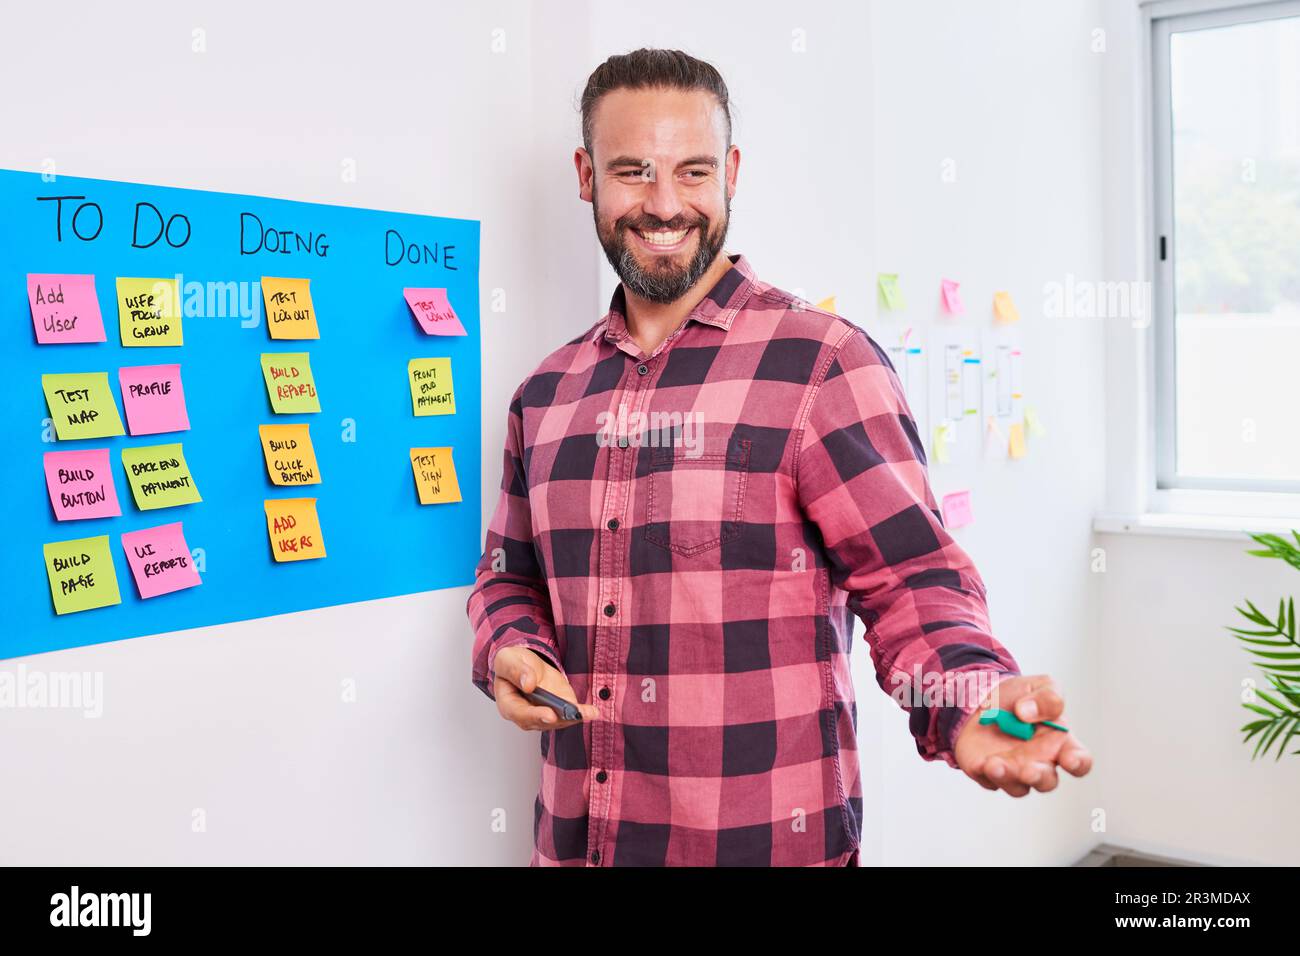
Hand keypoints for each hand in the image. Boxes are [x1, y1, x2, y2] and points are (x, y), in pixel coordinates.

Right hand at [492, 646, 598, 730]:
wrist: (524, 663)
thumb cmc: (512, 664)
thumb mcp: (507, 660)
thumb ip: (515, 670)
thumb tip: (528, 684)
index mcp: (508, 704)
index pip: (520, 714)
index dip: (535, 716)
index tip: (550, 715)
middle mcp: (526, 714)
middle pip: (542, 722)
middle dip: (559, 719)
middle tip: (572, 715)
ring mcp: (543, 713)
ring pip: (558, 721)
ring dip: (573, 717)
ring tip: (588, 713)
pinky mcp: (558, 709)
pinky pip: (569, 714)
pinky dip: (581, 713)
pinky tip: (592, 712)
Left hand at [953, 674, 1092, 796]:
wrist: (981, 697)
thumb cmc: (1019, 697)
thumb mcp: (1041, 686)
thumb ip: (1047, 698)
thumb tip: (1027, 712)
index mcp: (1060, 743)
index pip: (1079, 761)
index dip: (1078, 764)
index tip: (1070, 760)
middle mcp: (1039, 762)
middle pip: (1047, 781)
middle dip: (1038, 777)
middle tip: (1028, 770)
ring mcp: (1014, 770)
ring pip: (1018, 787)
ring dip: (1007, 777)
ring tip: (995, 764)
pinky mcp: (988, 772)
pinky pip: (989, 780)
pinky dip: (985, 773)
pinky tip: (981, 763)